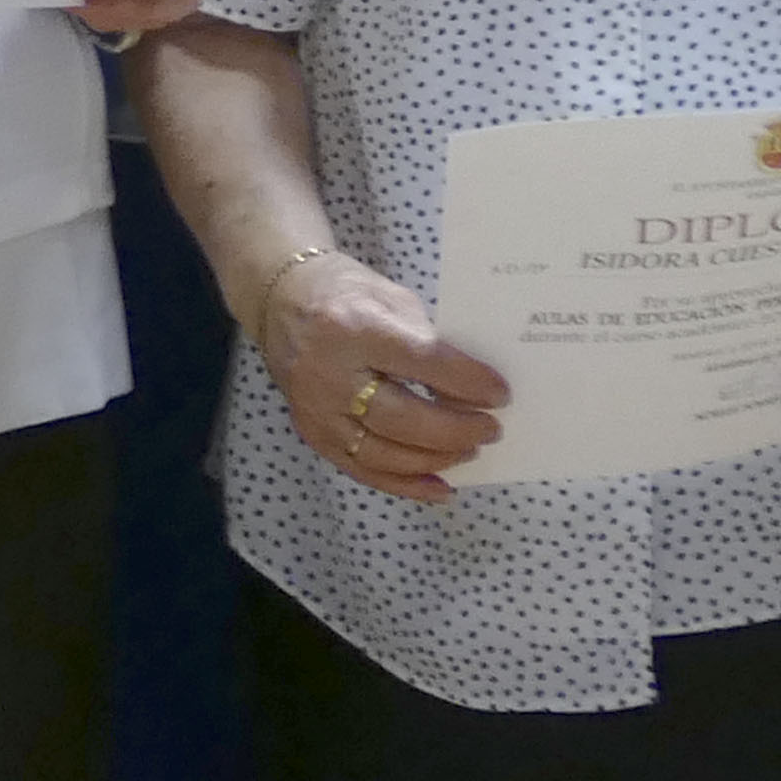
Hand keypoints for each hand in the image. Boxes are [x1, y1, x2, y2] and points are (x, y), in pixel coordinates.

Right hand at [253, 246, 509, 504]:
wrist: (280, 300)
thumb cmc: (346, 293)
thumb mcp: (393, 299)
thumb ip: (429, 342)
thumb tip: (473, 391)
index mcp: (352, 327)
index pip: (423, 362)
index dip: (467, 383)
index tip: (501, 395)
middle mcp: (327, 373)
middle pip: (402, 418)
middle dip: (456, 429)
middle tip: (491, 429)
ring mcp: (314, 409)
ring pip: (383, 452)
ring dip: (436, 458)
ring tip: (469, 450)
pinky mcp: (311, 432)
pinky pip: (361, 469)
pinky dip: (404, 484)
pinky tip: (440, 486)